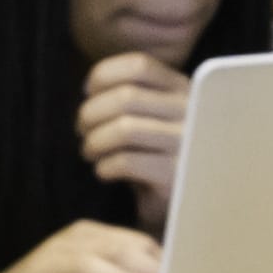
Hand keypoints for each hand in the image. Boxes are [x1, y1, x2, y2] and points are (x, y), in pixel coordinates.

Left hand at [75, 51, 195, 225]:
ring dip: (94, 141)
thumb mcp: (152, 118)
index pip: (139, 65)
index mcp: (184, 90)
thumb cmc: (157, 157)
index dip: (103, 75)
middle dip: (91, 113)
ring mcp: (187, 144)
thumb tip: (88, 87)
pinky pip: (127, 163)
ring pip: (124, 129)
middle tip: (81, 131)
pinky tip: (103, 172)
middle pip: (126, 96)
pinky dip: (104, 167)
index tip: (87, 93)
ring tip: (90, 153)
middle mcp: (191, 112)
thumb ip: (130, 97)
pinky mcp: (177, 176)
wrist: (186, 207)